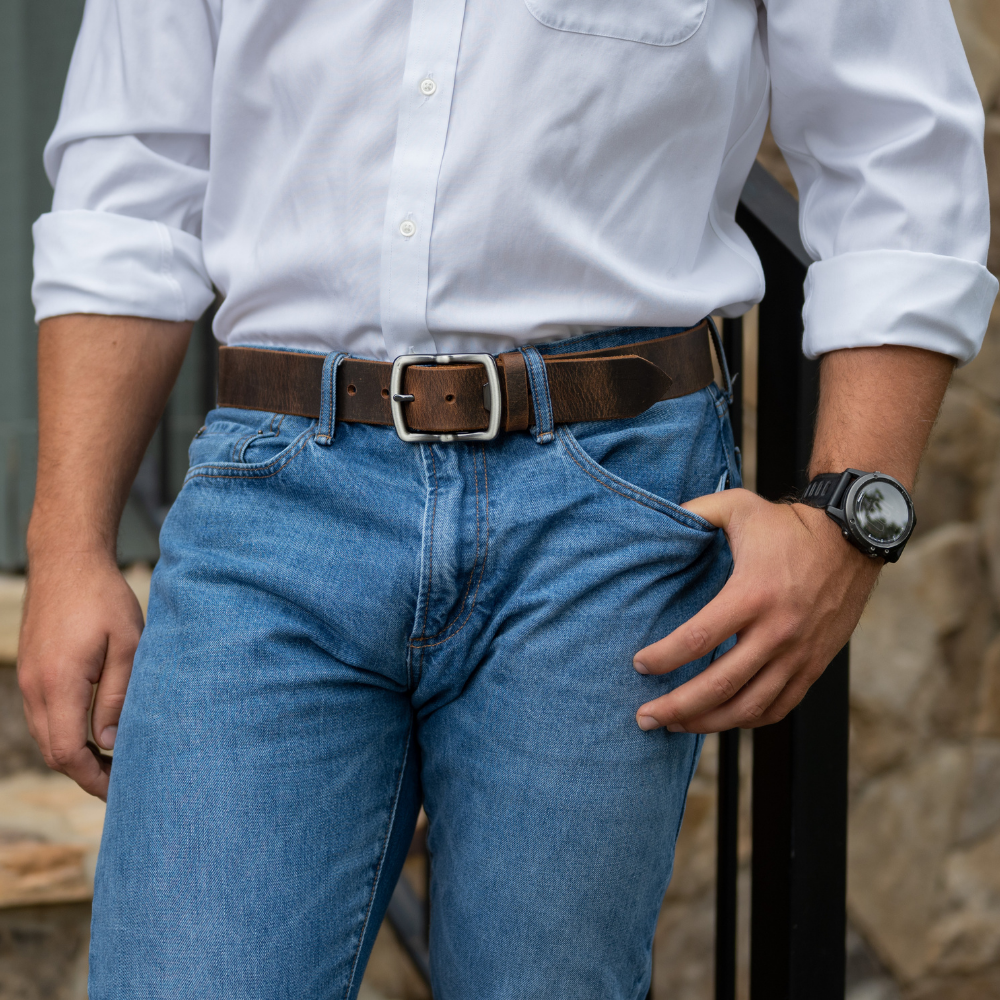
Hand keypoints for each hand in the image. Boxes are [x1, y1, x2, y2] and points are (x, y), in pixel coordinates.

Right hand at [17, 550, 143, 798]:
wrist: (66, 560)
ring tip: (113, 763)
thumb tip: (111, 743)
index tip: (120, 791)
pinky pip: (44, 716)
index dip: (93, 779)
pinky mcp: (30, 671)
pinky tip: (93, 733)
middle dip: (85, 774)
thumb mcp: (128, 645)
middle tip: (122, 783)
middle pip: (53, 751)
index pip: (68, 752)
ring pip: (46, 735)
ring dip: (74, 755)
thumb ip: (117, 696)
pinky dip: (65, 732)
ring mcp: (28, 680)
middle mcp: (35, 687)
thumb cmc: (104, 598)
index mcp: (59, 684)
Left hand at [633, 488, 879, 732]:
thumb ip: (695, 511)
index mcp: (752, 594)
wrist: (852, 539)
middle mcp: (777, 631)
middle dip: (676, 706)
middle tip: (644, 717)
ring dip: (707, 722)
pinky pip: (778, 707)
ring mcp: (798, 654)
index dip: (663, 658)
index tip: (639, 665)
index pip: (698, 639)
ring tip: (674, 725)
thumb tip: (658, 518)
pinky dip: (747, 721)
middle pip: (719, 685)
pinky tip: (720, 720)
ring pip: (748, 706)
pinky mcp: (814, 666)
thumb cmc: (788, 525)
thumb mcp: (738, 506)